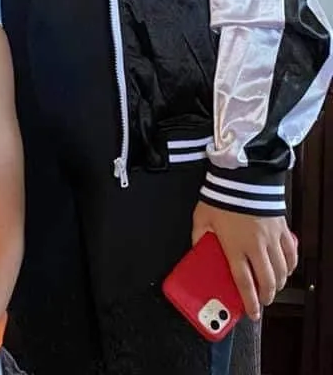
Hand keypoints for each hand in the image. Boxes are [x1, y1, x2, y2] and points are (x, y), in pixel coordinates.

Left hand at [192, 201, 297, 319]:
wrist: (242, 176)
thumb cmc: (220, 197)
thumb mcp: (202, 218)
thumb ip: (199, 237)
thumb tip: (198, 251)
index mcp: (235, 247)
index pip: (243, 282)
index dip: (249, 301)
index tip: (252, 313)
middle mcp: (256, 247)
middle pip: (267, 281)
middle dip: (266, 296)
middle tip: (263, 302)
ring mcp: (272, 238)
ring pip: (282, 271)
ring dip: (279, 284)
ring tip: (273, 288)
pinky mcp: (282, 229)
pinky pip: (291, 253)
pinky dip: (290, 266)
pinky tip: (286, 269)